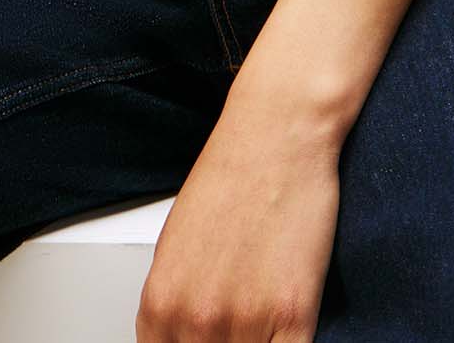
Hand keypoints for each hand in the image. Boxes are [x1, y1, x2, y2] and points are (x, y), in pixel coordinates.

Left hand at [135, 83, 343, 340]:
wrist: (278, 132)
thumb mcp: (178, 244)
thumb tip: (184, 337)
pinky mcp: (294, 316)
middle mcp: (195, 319)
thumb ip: (177, 304)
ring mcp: (244, 322)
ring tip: (263, 318)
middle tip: (239, 323)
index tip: (207, 342)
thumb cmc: (232, 174)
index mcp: (160, 304)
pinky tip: (288, 327)